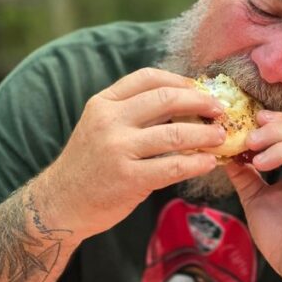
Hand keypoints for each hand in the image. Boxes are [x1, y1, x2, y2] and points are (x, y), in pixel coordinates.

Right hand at [39, 68, 225, 240]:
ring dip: (206, 133)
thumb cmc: (88, 164)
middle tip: (220, 110)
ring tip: (222, 136)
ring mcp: (118, 149)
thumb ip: (132, 112)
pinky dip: (197, 163)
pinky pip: (173, 166)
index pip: (148, 78)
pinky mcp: (128, 178)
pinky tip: (210, 162)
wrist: (60, 203)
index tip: (201, 89)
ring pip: (176, 133)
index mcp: (103, 103)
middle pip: (166, 99)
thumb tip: (182, 101)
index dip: (180, 81)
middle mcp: (109, 121)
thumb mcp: (100, 127)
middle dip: (201, 102)